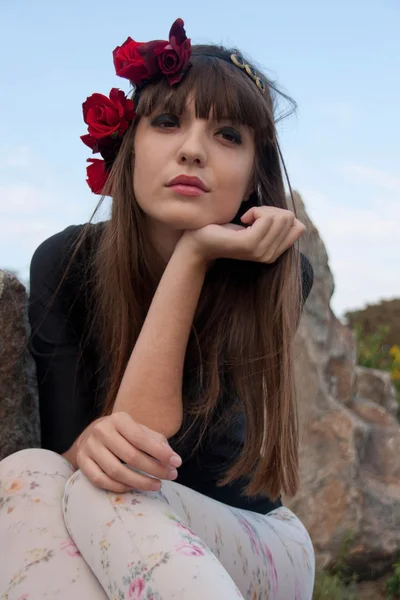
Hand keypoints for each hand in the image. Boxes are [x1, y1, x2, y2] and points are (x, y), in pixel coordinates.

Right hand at [72, 412, 181, 492]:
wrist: (91, 435)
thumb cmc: (123, 434)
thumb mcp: (139, 430)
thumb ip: (156, 442)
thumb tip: (173, 459)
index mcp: (118, 419)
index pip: (141, 438)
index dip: (160, 452)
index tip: (177, 463)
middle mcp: (102, 431)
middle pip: (131, 456)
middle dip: (154, 469)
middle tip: (171, 476)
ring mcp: (90, 447)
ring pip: (116, 471)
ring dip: (139, 482)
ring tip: (157, 485)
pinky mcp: (82, 462)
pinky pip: (100, 480)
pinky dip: (119, 487)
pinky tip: (133, 487)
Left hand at [180, 206, 304, 264]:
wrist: (200, 241)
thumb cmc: (225, 230)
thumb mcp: (256, 226)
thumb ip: (274, 224)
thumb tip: (290, 216)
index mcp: (274, 252)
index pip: (299, 226)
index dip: (281, 215)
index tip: (261, 219)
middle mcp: (270, 256)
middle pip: (289, 218)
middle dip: (271, 210)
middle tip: (250, 217)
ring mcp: (260, 252)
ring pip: (280, 216)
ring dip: (262, 209)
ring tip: (245, 219)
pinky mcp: (249, 245)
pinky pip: (266, 218)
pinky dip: (255, 211)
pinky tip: (241, 220)